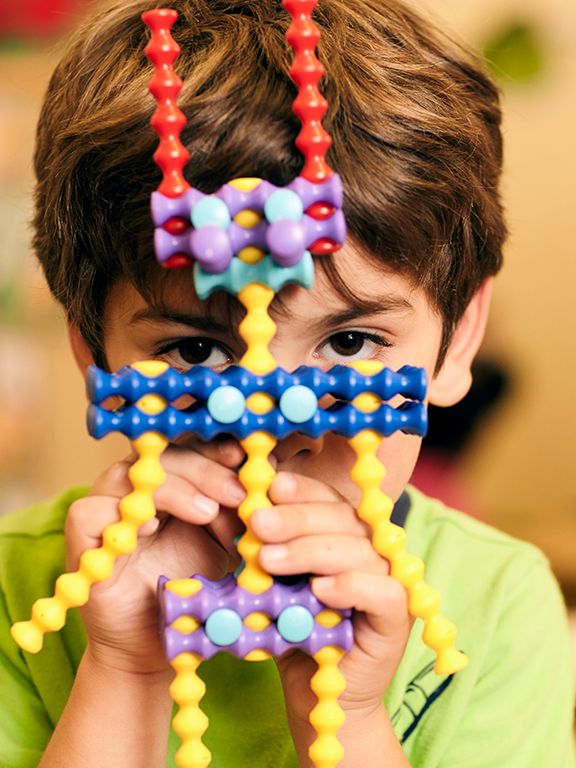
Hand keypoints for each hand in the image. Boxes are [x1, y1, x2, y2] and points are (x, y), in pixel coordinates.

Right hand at [65, 437, 245, 675]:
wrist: (158, 647)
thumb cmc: (193, 589)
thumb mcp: (227, 543)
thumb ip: (240, 509)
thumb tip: (271, 474)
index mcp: (170, 482)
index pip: (189, 448)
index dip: (215, 448)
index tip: (247, 457)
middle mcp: (135, 489)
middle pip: (163, 456)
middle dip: (205, 470)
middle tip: (238, 493)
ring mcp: (105, 512)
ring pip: (129, 475)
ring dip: (174, 489)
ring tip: (208, 512)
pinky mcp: (82, 543)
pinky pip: (90, 512)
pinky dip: (120, 514)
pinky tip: (152, 527)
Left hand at [250, 472, 411, 746]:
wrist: (316, 699)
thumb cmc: (294, 634)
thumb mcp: (272, 584)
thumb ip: (265, 550)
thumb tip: (240, 514)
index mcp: (346, 533)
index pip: (328, 499)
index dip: (302, 490)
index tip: (269, 487)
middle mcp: (373, 549)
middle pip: (342, 517)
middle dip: (296, 518)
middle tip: (258, 523)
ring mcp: (391, 580)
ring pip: (358, 550)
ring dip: (310, 550)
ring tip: (269, 560)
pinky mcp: (398, 618)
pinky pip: (383, 592)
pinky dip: (351, 585)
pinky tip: (320, 588)